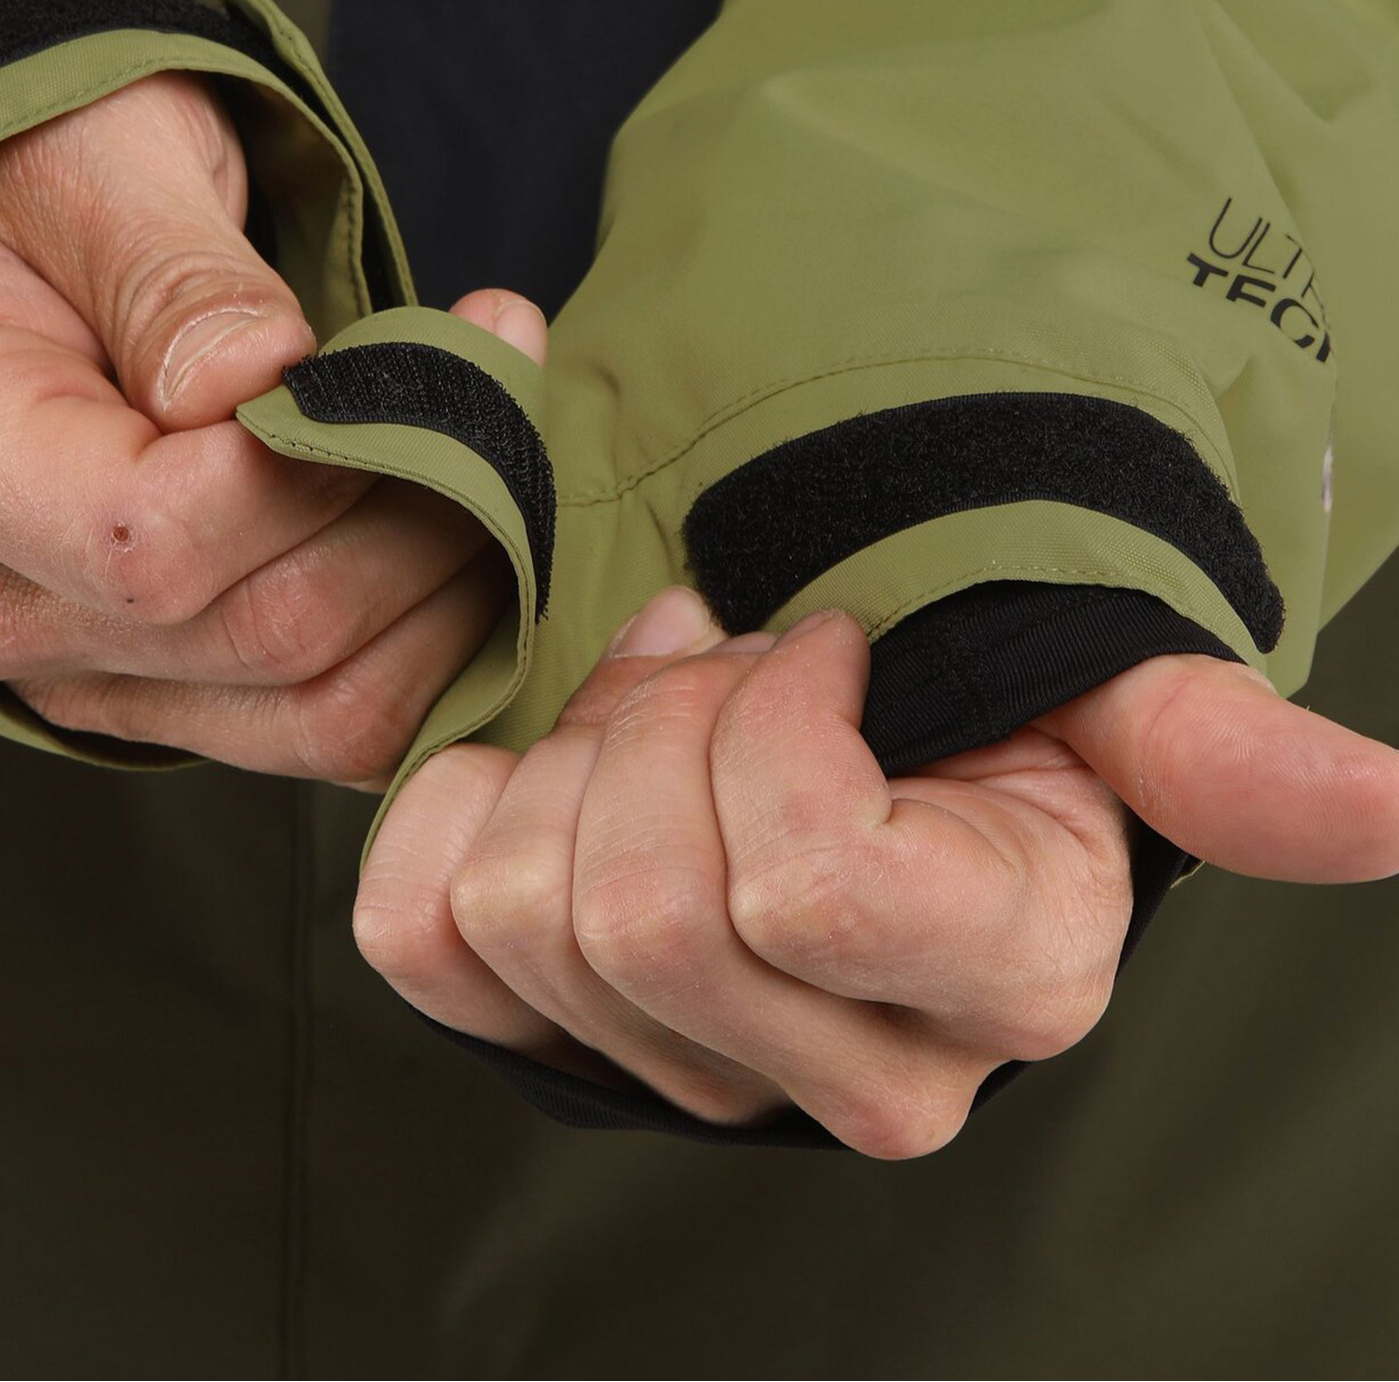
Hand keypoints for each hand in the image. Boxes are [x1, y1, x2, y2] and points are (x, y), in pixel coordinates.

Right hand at [0, 70, 545, 783]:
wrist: (4, 239)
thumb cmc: (39, 176)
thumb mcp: (98, 163)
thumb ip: (174, 276)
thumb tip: (258, 376)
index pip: (151, 538)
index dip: (319, 468)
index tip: (432, 352)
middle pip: (268, 628)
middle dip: (432, 505)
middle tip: (506, 366)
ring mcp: (80, 665)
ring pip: (324, 700)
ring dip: (458, 577)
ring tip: (501, 436)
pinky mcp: (166, 688)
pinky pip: (333, 720)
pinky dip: (438, 641)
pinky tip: (478, 525)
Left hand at [356, 587, 1398, 1154]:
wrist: (856, 714)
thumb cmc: (979, 688)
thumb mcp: (1096, 686)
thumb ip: (1218, 748)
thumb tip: (1391, 808)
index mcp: (1004, 978)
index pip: (805, 885)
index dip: (781, 718)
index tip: (832, 644)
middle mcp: (861, 1077)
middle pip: (650, 911)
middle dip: (667, 720)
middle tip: (727, 657)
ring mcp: (696, 1079)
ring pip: (530, 913)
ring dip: (580, 745)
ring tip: (664, 696)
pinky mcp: (553, 1036)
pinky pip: (421, 934)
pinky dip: (459, 800)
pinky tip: (561, 755)